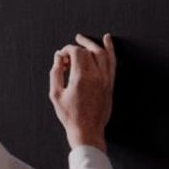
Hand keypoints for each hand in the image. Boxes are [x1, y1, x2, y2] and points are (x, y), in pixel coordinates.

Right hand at [49, 33, 116, 151]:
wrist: (88, 130)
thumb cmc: (70, 116)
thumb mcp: (55, 94)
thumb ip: (56, 73)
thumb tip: (58, 57)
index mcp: (82, 78)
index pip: (77, 53)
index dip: (68, 50)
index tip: (61, 56)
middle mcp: (97, 76)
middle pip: (90, 51)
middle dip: (79, 46)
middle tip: (72, 44)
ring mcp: (106, 80)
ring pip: (104, 54)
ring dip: (95, 44)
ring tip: (85, 38)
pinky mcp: (110, 84)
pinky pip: (112, 63)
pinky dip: (110, 51)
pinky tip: (108, 41)